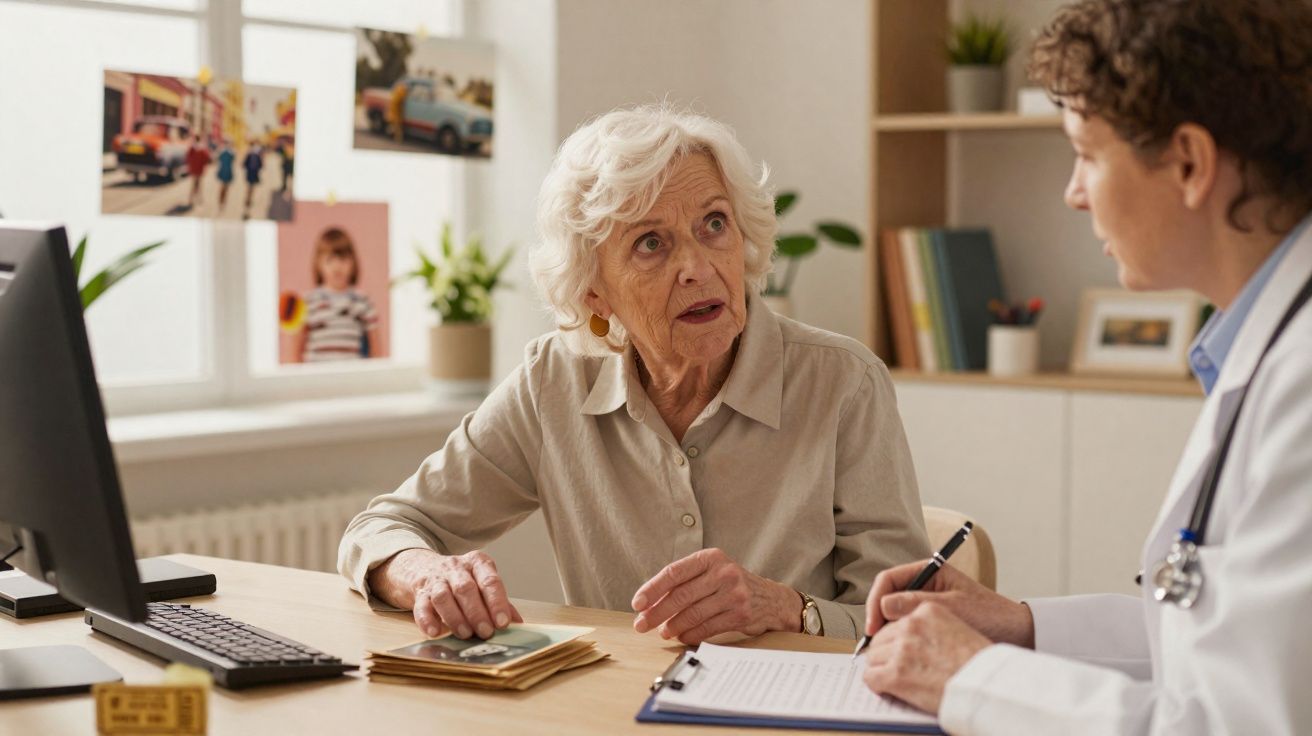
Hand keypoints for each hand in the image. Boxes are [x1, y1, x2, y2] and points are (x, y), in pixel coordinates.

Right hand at [372, 548, 522, 639]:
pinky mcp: (420, 593)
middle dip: (477, 613)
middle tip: (486, 632)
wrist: (425, 568)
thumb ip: (500, 602)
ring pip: (443, 596)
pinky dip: (427, 620)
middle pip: (466, 589)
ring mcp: (436, 579)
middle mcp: (456, 568)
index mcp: (478, 563)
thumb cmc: (463, 581)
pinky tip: (435, 632)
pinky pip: (421, 606)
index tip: (503, 622)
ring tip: (465, 634)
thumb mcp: (483, 584)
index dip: (497, 602)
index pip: (490, 581)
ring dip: (455, 617)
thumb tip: (518, 624)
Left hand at [630, 548, 798, 644]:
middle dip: (657, 612)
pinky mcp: (741, 614)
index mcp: (711, 557)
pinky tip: (682, 636)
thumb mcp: (712, 571)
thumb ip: (686, 581)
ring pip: (693, 613)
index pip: (674, 572)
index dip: (653, 589)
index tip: (638, 603)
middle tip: (642, 624)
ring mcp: (734, 593)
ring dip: (673, 626)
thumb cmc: (731, 584)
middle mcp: (723, 572)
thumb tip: (650, 603)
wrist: (770, 598)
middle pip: (681, 595)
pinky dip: (691, 634)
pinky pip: (708, 627)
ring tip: (662, 632)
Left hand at [862, 602, 990, 713]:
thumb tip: (911, 636)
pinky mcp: (896, 673)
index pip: (895, 616)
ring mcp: (902, 649)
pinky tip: (886, 687)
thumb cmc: (981, 662)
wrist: (990, 685)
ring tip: (893, 678)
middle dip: (885, 651)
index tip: (894, 646)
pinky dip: (875, 683)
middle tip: (894, 665)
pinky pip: (871, 676)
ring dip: (880, 667)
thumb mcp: (958, 626)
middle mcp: (912, 625)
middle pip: (881, 637)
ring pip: (873, 656)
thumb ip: (931, 624)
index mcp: (928, 610)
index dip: (894, 635)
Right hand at [865, 560, 1033, 647]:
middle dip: (878, 617)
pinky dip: (899, 637)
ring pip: (894, 613)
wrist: (1017, 633)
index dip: (875, 601)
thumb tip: (884, 606)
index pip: (888, 580)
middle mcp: (923, 584)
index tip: (873, 625)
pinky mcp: (930, 621)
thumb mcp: (952, 607)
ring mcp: (925, 603)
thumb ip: (917, 603)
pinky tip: (899, 651)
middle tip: (873, 641)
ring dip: (887, 629)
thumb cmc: (990, 615)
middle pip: (887, 596)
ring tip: (884, 649)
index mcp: (929, 570)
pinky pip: (906, 626)